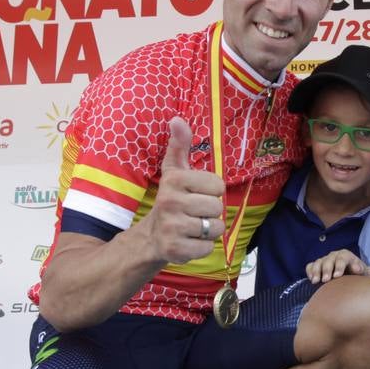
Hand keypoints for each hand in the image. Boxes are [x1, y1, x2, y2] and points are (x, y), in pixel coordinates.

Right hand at [140, 117, 225, 263]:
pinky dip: (203, 247)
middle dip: (211, 212)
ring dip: (209, 231)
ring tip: (193, 227)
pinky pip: (208, 248)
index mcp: (174, 180)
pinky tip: (189, 241)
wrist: (151, 237)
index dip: (212, 192)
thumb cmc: (171, 199)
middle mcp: (170, 202)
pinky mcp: (175, 250)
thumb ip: (179, 146)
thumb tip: (177, 119)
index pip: (218, 185)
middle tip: (194, 213)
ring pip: (215, 228)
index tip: (196, 194)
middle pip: (217, 207)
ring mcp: (172, 227)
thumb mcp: (174, 171)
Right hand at [305, 249, 369, 282]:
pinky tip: (311, 280)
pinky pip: (310, 266)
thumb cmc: (360, 276)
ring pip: (319, 262)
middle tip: (326, 280)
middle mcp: (335, 256)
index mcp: (347, 256)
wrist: (352, 277)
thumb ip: (367, 273)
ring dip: (316, 271)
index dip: (339, 266)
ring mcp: (325, 261)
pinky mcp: (317, 266)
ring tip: (316, 281)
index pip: (343, 258)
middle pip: (329, 260)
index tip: (337, 276)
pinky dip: (310, 272)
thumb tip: (358, 269)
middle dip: (327, 269)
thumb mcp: (366, 274)